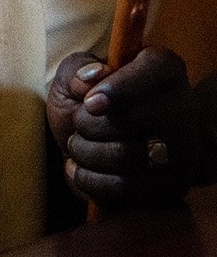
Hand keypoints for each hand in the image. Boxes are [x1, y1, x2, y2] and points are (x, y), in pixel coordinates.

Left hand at [47, 47, 214, 209]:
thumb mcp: (72, 78)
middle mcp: (184, 107)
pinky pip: (126, 188)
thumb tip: (93, 75)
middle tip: (78, 124)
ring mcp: (183, 150)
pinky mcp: (173, 185)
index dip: (120, 87)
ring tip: (78, 145)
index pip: (156, 68)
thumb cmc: (84, 106)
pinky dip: (90, 180)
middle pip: (135, 118)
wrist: (90, 150)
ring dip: (85, 151)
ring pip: (128, 155)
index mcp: (164, 70)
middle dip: (89, 123)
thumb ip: (77, 69)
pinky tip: (80, 168)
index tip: (90, 102)